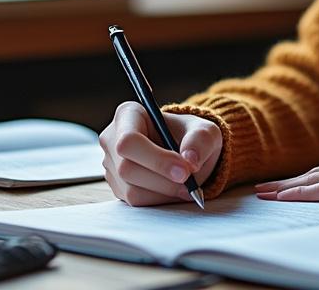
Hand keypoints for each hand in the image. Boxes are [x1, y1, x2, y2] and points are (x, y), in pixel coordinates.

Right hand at [100, 101, 221, 206]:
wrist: (187, 153)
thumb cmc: (191, 136)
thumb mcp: (205, 131)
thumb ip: (200, 140)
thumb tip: (190, 160)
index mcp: (128, 115)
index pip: (129, 140)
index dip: (156, 159)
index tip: (185, 171)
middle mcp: (112, 139)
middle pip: (127, 168)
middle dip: (163, 180)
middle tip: (191, 184)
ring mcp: (112, 165)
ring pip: (131, 190)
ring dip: (164, 193)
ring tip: (186, 186)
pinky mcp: (118, 187)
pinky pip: (135, 202)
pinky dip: (159, 200)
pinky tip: (173, 189)